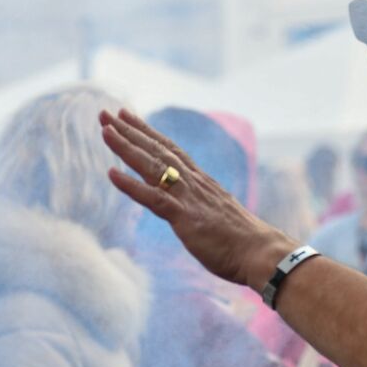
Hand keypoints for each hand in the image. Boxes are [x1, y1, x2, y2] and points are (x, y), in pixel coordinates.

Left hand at [100, 109, 294, 288]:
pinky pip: (153, 197)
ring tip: (104, 131)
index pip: (171, 150)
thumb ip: (205, 209)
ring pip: (153, 166)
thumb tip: (199, 213)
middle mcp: (194, 183)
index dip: (149, 133)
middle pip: (158, 150)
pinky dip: (130, 185)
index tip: (130, 118)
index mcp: (202, 183)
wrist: (261, 253)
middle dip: (130, 131)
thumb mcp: (219, 217)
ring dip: (126, 148)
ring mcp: (189, 198)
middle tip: (106, 113)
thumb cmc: (243, 242)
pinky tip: (111, 173)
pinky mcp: (185, 217)